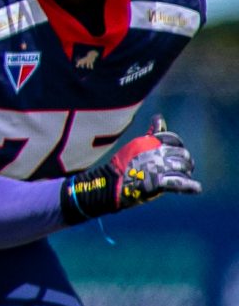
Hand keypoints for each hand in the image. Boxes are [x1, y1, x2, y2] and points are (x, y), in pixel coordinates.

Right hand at [62, 117, 200, 222]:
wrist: (109, 184)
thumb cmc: (122, 165)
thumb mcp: (137, 145)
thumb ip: (152, 133)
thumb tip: (159, 117)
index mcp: (149, 142)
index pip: (173, 139)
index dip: (178, 146)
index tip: (178, 152)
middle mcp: (155, 152)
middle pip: (181, 153)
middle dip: (186, 161)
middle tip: (185, 167)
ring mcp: (157, 167)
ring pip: (182, 167)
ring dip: (187, 172)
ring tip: (186, 176)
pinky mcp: (158, 182)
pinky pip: (179, 183)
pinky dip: (190, 186)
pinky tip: (196, 188)